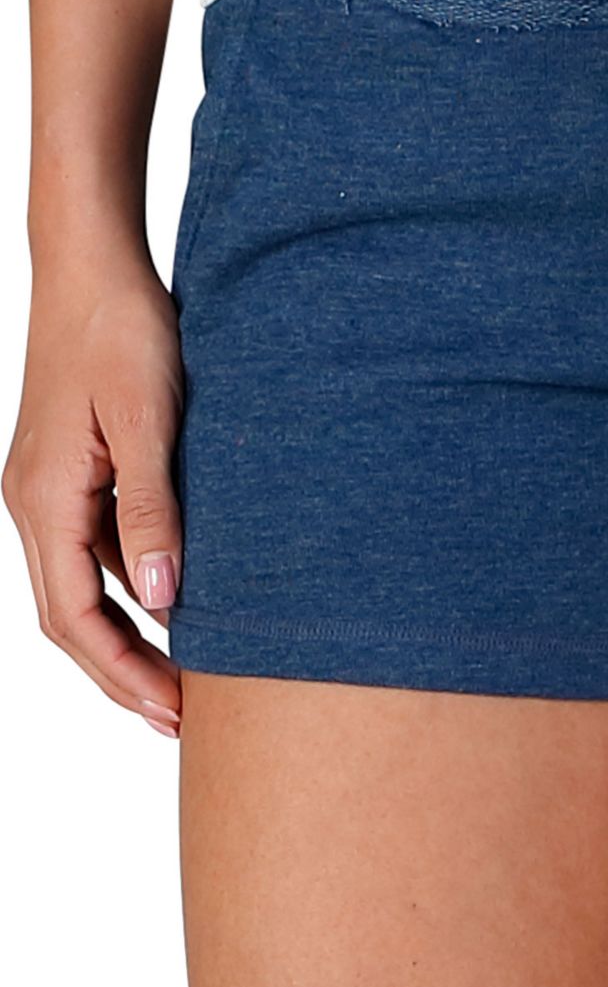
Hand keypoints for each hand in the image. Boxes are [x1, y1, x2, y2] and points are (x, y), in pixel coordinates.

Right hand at [4, 246, 184, 733]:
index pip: (74, 618)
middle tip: (186, 720)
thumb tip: (165, 594)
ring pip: (85, 587)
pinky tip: (183, 598)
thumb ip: (154, 504)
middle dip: (124, 673)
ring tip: (191, 677)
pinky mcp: (75, 470)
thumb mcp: (149, 416)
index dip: (121, 673)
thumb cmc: (122, 328)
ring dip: (132, 635)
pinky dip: (134, 586)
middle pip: (74, 617)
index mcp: (46, 500)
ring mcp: (53, 489)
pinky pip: (98, 548)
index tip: (173, 713)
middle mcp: (37, 505)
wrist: (94, 266)